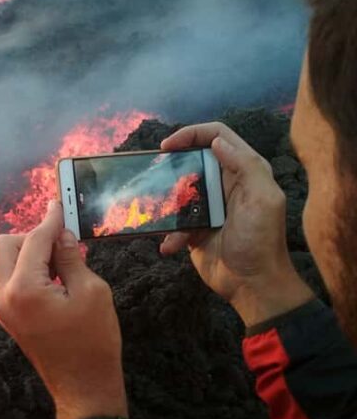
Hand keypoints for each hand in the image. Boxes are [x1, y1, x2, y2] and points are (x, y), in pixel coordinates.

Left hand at [0, 200, 127, 418]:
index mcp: (24, 288)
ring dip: (31, 252)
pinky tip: (56, 278)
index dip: (50, 219)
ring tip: (64, 264)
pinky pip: (12, 278)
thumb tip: (61, 234)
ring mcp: (3, 307)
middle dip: (33, 236)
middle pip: (7, 244)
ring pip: (6, 260)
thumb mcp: (92, 292)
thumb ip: (72, 258)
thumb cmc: (94, 342)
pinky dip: (29, 269)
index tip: (59, 203)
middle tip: (63, 244)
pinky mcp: (8, 315)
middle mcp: (4, 295)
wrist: (83, 388)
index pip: (35, 240)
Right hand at [160, 122, 314, 326]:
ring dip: (165, 199)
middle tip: (154, 170)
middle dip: (172, 164)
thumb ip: (246, 166)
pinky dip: (168, 232)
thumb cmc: (260, 240)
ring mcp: (207, 205)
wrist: (251, 285)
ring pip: (178, 188)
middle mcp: (224, 183)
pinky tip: (171, 244)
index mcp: (245, 170)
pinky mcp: (192, 227)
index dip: (192, 133)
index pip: (217, 136)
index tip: (167, 146)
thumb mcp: (263, 199)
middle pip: (192, 158)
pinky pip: (173, 220)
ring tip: (154, 208)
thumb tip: (216, 142)